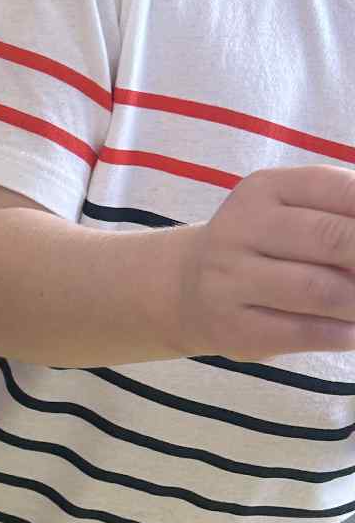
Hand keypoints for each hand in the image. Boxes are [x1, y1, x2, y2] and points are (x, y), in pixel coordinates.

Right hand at [176, 165, 354, 358]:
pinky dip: (345, 333)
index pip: (337, 189)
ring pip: (321, 290)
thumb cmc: (262, 246)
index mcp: (264, 190)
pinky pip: (304, 331)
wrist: (184, 288)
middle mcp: (241, 229)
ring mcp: (231, 279)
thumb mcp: (290, 211)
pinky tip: (354, 329)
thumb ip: (341, 212)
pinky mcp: (234, 327)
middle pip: (332, 238)